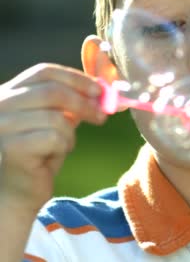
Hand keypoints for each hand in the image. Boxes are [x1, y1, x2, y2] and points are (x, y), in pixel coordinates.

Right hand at [0, 63, 106, 213]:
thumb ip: (69, 104)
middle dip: (84, 103)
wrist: (16, 194)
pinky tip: (50, 158)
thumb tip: (101, 90)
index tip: (99, 90)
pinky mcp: (11, 146)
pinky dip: (63, 147)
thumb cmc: (37, 156)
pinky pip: (54, 137)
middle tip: (102, 116)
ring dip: (70, 133)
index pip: (43, 72)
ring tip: (62, 146)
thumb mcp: (54, 121)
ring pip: (57, 117)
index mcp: (7, 93)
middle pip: (52, 91)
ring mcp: (2, 125)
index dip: (76, 78)